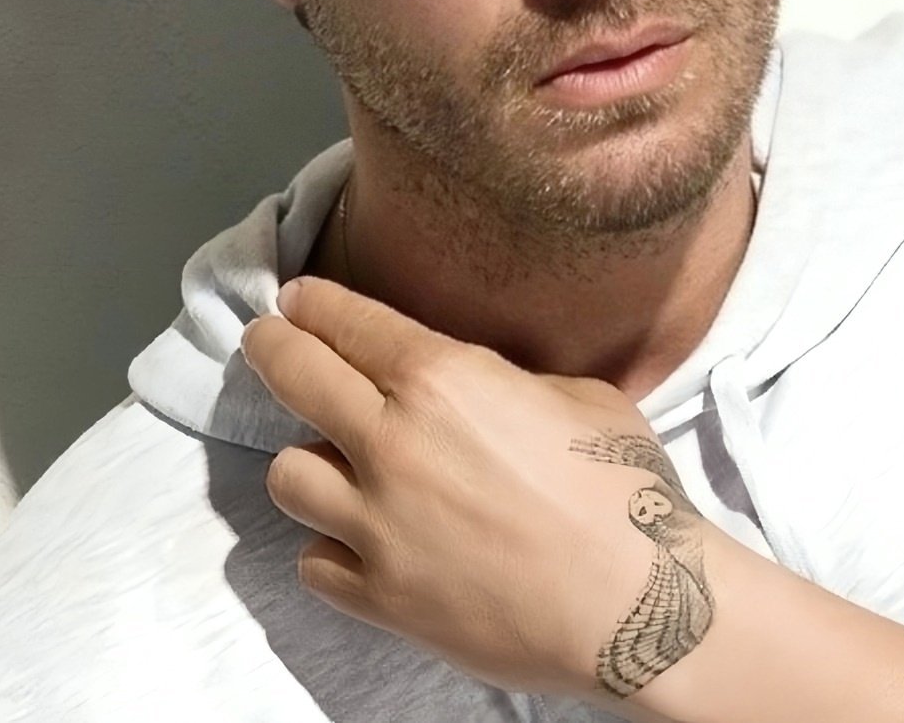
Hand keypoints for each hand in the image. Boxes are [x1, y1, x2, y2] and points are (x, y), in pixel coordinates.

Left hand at [241, 276, 715, 703]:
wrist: (637, 604)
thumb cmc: (622, 486)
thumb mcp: (574, 396)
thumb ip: (503, 384)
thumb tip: (478, 392)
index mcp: (441, 380)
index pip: (347, 322)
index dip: (311, 303)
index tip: (293, 300)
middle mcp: (391, 443)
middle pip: (294, 376)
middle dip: (271, 346)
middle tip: (266, 340)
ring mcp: (376, 525)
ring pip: (287, 475)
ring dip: (309, 460)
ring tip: (335, 462)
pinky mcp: (379, 598)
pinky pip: (317, 561)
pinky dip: (334, 547)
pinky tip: (364, 543)